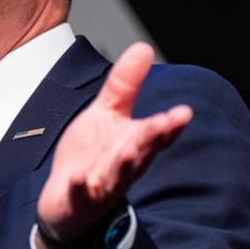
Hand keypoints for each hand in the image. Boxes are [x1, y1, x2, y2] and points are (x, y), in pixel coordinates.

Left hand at [37, 43, 191, 244]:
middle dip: (150, 139)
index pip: (156, 135)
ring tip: (127, 150)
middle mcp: (123, 167)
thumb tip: (144, 47)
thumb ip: (124, 85)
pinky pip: (81, 195)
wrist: (65, 198)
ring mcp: (101, 186)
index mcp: (133, 145)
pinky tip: (79, 179)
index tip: (183, 112)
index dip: (169, 126)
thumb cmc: (92, 155)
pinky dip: (81, 188)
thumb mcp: (106, 114)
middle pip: (140, 153)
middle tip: (163, 124)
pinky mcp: (78, 201)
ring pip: (116, 176)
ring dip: (122, 164)